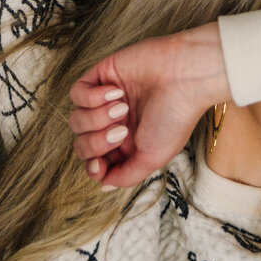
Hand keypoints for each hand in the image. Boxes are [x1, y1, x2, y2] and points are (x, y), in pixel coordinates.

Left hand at [68, 22, 228, 189]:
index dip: (92, 167)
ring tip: (123, 106)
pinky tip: (115, 92)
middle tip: (123, 130)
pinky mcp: (102, 75)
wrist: (184, 77)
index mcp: (126, 145)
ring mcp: (105, 100)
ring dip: (96, 117)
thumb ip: (126, 175)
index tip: (100, 165)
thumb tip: (103, 185)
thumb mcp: (153, 157)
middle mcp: (113, 123)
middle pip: (82, 143)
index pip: (94, 162)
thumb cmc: (175, 117)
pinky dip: (91, 96)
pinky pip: (76, 92)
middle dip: (97, 142)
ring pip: (76, 119)